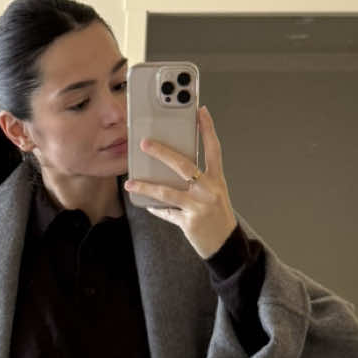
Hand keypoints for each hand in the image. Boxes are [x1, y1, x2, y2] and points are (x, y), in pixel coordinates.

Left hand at [123, 106, 237, 259]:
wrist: (226, 246)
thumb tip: (172, 167)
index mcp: (217, 180)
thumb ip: (199, 180)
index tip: (200, 111)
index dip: (208, 129)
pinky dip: (156, 209)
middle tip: (145, 143)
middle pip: (184, 165)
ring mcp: (199, 207)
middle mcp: (209, 191)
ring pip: (167, 192)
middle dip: (163, 152)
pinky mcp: (189, 223)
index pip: (213, 149)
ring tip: (131, 182)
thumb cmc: (218, 217)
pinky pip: (167, 213)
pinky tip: (147, 204)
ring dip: (146, 186)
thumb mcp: (215, 194)